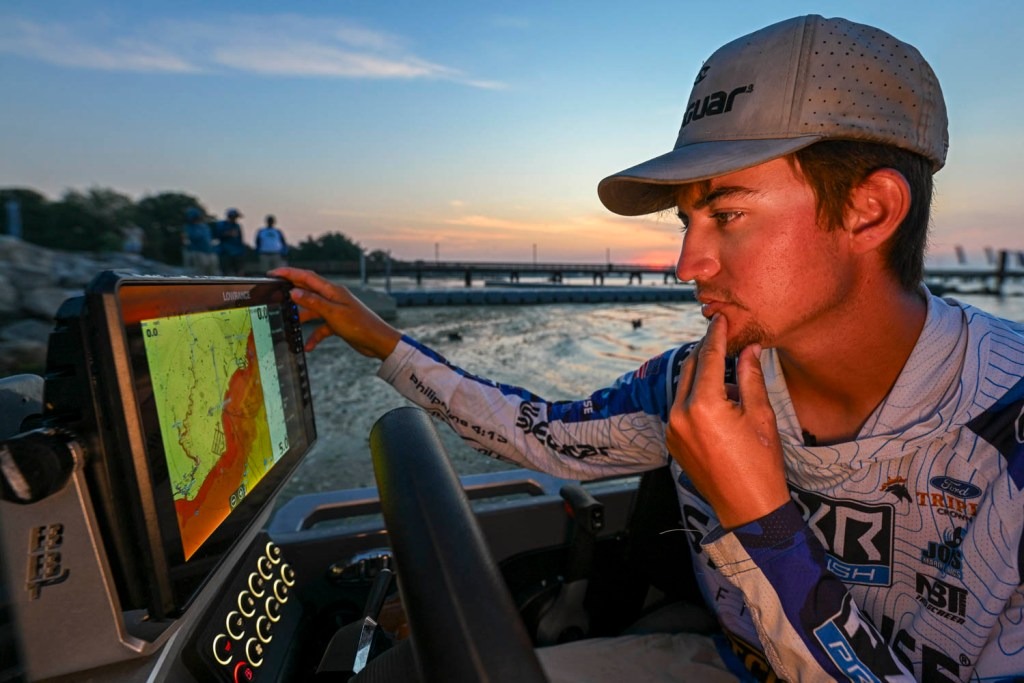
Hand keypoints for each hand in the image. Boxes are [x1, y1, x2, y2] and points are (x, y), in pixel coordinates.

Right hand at [269, 267, 401, 358]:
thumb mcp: (333, 313)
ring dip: (301, 317)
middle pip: (307, 291)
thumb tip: (294, 292)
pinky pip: (321, 327)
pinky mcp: (338, 323)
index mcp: (332, 290)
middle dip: (291, 291)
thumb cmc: (360, 325)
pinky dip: (314, 336)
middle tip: (275, 293)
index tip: (273, 273)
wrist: (379, 342)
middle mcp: (333, 298)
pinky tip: (308, 346)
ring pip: (312, 310)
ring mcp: (335, 310)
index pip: (306, 277)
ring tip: (288, 322)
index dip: (289, 273)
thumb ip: (313, 302)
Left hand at [666, 315, 788, 528]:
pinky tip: (719, 402)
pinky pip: (681, 408)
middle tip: (721, 336)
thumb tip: (749, 349)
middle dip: (706, 351)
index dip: (716, 335)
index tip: (721, 318)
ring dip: (703, 375)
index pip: (708, 357)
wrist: (747, 507)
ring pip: (685, 387)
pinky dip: (696, 397)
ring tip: (729, 376)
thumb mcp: (760, 415)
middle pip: (691, 368)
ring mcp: (672, 429)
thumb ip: (750, 377)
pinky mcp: (672, 441)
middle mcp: (680, 414)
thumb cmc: (761, 464)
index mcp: (703, 405)